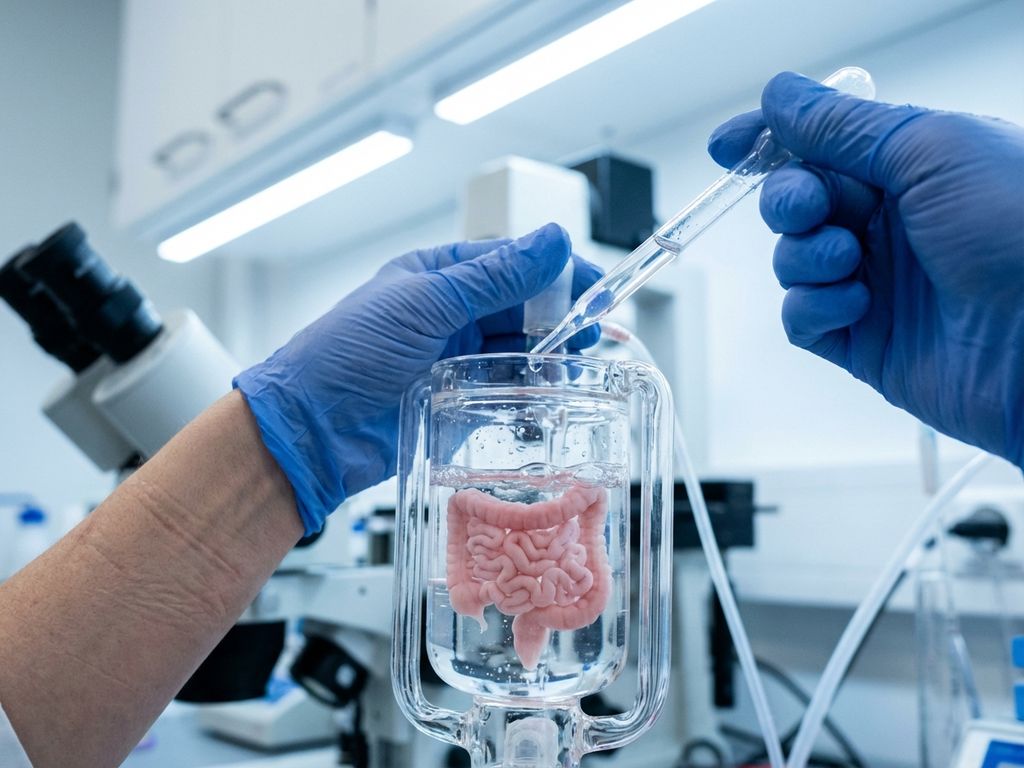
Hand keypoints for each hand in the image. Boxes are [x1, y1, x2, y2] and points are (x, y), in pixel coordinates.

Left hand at [235, 224, 600, 532]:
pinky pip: (506, 390)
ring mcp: (455, 359)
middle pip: (522, 307)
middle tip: (592, 330)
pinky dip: (530, 391)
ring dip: (548, 355)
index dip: (556, 271)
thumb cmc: (348, 353)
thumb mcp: (425, 304)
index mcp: (439, 277)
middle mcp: (450, 315)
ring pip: (519, 350)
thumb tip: (552, 241)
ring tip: (571, 365)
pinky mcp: (460, 402)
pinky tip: (547, 394)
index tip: (595, 283)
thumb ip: (494, 277)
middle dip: (559, 317)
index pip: (511, 262)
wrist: (311, 430)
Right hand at [708, 72, 1023, 466]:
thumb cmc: (1020, 233)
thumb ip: (843, 127)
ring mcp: (876, 283)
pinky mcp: (863, 340)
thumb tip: (778, 96)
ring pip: (793, 259)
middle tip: (806, 207)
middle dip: (787, 199)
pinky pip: (802, 317)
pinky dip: (813, 305)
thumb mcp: (931, 151)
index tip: (727, 146)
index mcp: (914, 168)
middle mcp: (892, 224)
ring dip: (804, 255)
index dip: (770, 141)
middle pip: (798, 201)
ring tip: (848, 261)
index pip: (822, 144)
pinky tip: (854, 303)